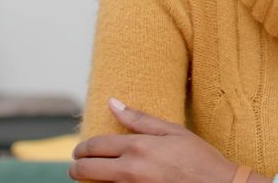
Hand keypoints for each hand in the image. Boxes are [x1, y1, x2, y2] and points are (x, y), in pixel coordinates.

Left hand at [69, 98, 237, 182]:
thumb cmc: (200, 159)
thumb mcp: (173, 132)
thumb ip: (139, 118)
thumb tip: (112, 103)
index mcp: (138, 147)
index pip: (95, 146)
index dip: (82, 149)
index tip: (79, 151)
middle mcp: (130, 171)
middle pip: (86, 171)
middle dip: (77, 168)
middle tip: (77, 167)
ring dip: (93, 182)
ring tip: (97, 177)